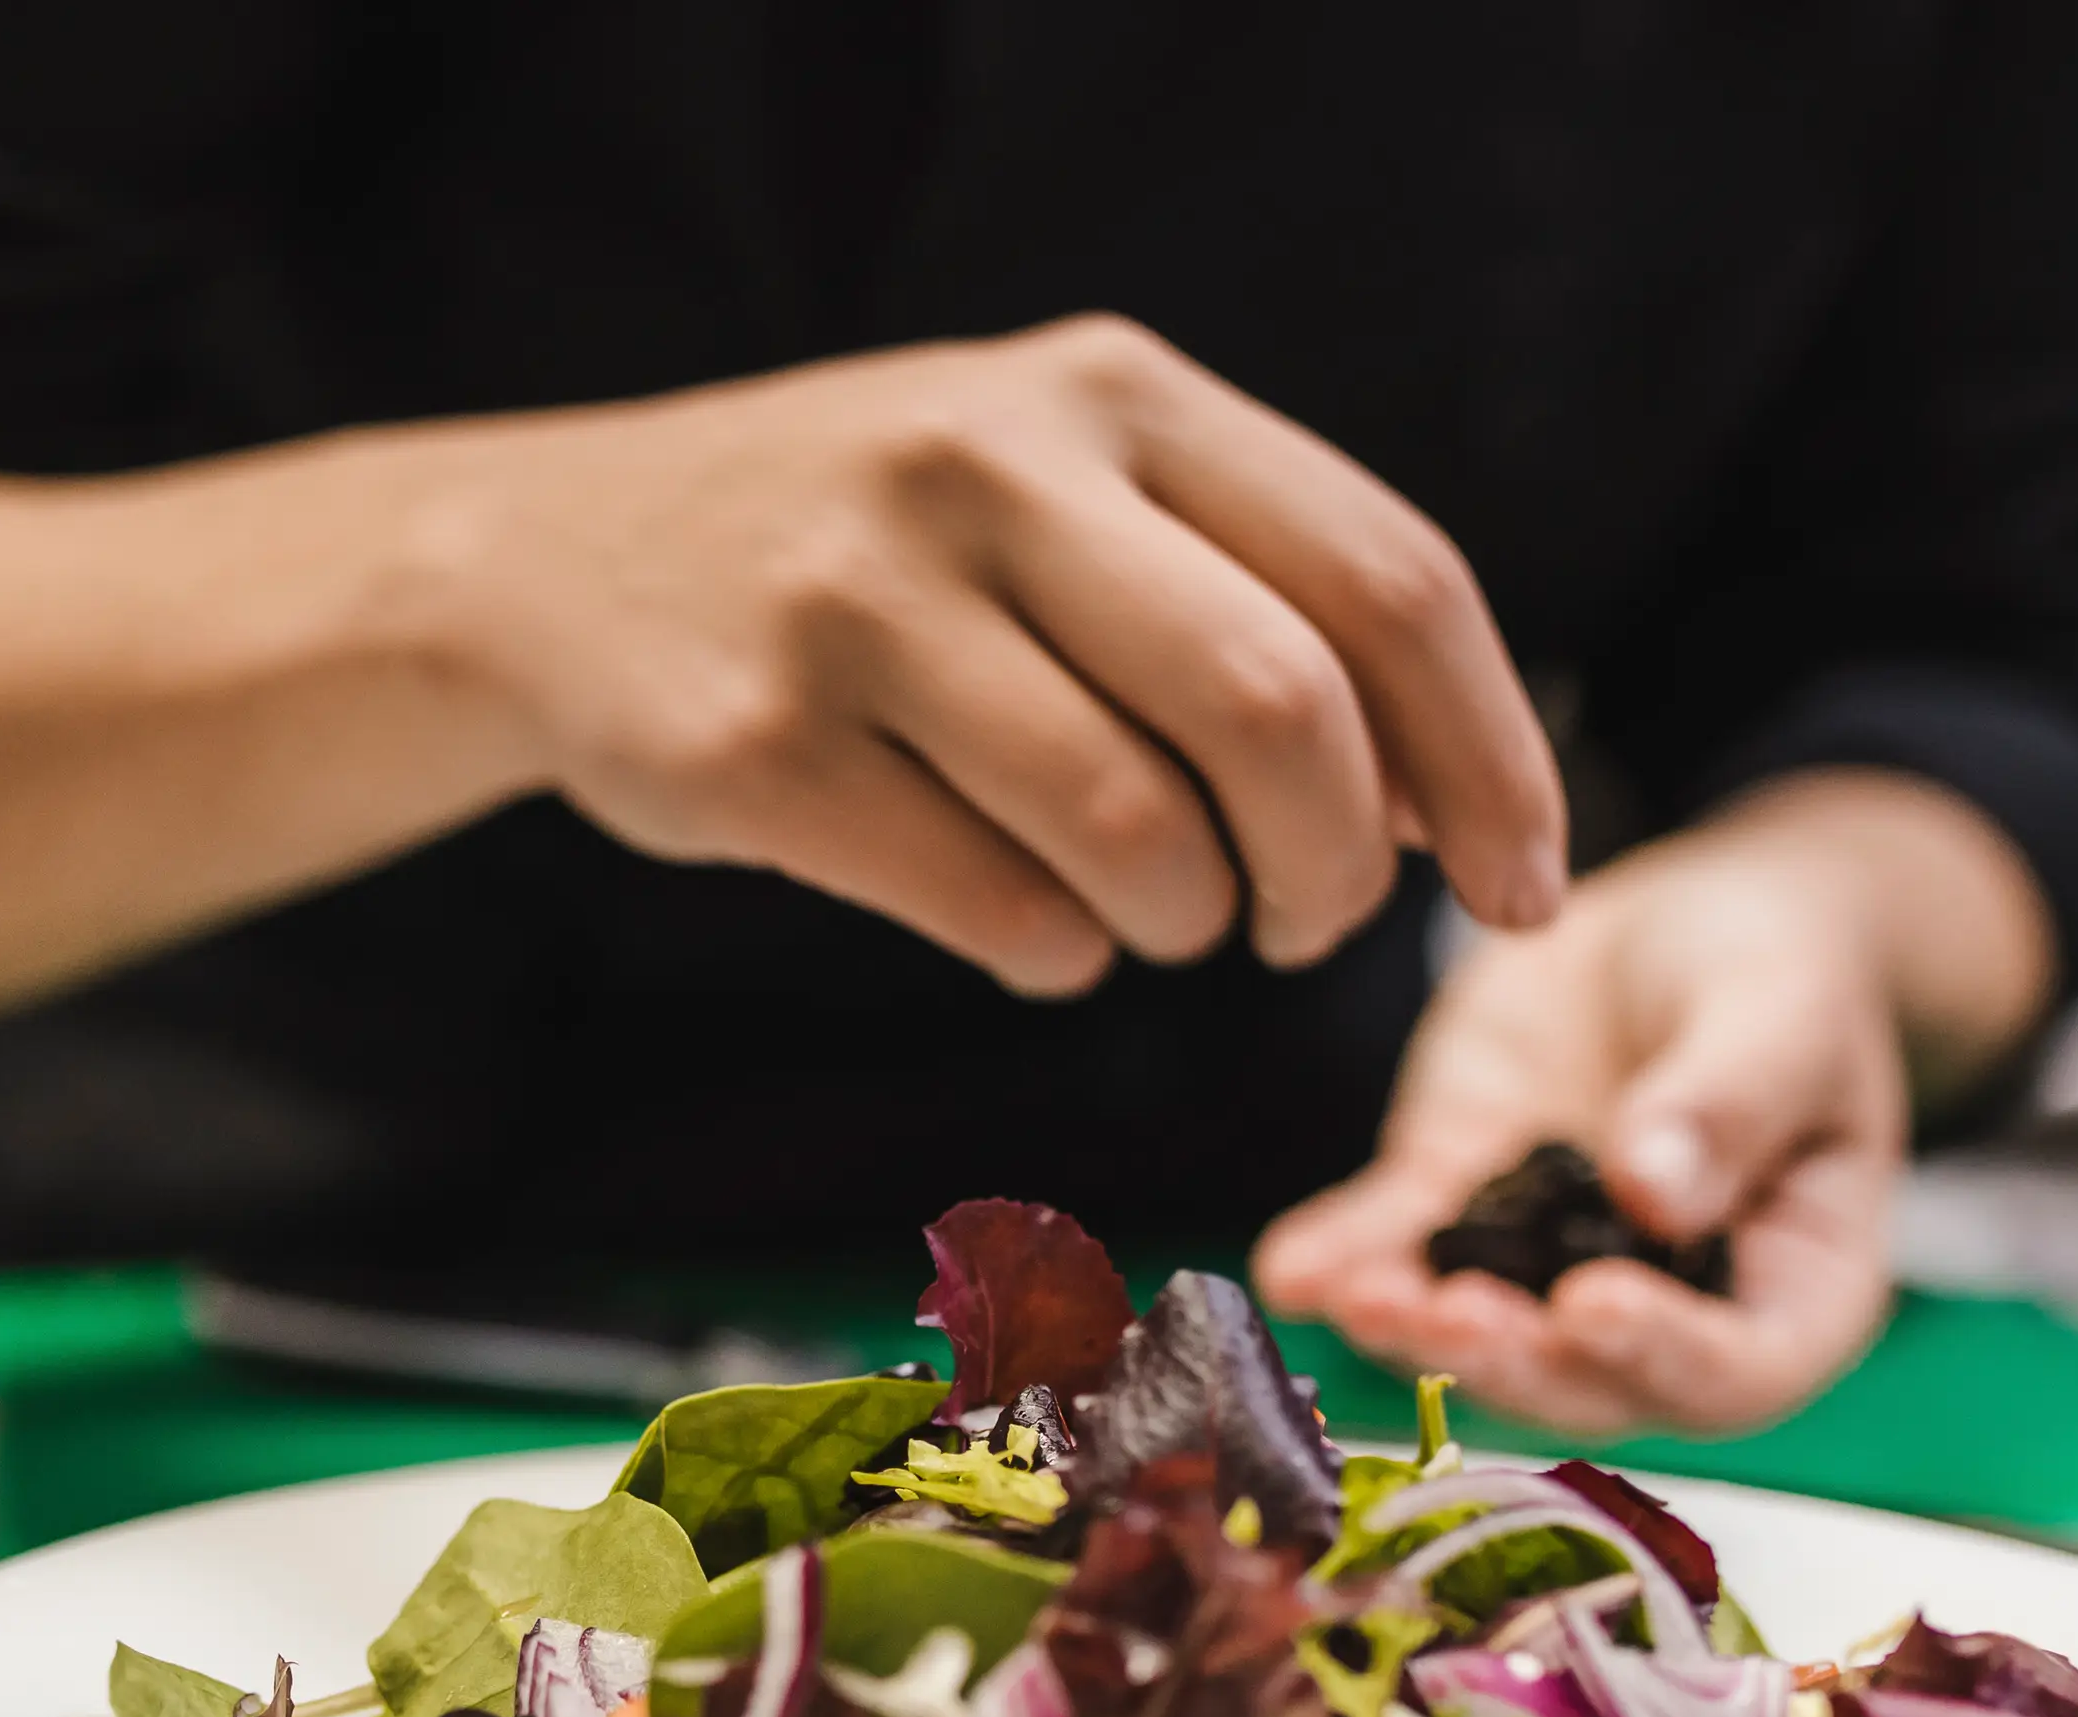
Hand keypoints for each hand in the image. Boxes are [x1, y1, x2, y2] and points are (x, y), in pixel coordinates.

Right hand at [403, 315, 1567, 992]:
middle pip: (1286, 717)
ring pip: (1141, 841)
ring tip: (1153, 917)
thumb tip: (1451, 809)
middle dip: (1340, 873)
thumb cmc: (878, 559)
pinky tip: (1031, 926)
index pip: (1389, 579)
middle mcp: (992, 467)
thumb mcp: (1060, 488)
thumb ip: (1254, 597)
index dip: (1491, 759)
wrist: (551, 565)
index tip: (1526, 886)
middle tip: (1308, 926)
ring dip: (1187, 930)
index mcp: (1111, 393)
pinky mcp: (759, 746)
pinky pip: (1000, 915)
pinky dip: (1057, 960)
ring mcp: (859, 602)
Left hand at [1255, 772, 2053, 1437]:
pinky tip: (1291, 1270)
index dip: (1665, 1355)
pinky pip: (1399, 1245)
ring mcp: (1551, 1270)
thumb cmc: (1780, 973)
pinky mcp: (1459, 1205)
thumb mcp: (1783, 1013)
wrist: (1686, 925)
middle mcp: (1667, 1312)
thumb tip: (1653, 1190)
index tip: (1592, 1306)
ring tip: (1352, 1293)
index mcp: (1790, 1291)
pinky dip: (1344, 1259)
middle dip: (1510, 1359)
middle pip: (1590, 1379)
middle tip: (1444, 1312)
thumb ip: (1729, 1100)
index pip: (1738, 1368)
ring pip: (1482, 1332)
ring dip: (1412, 1328)